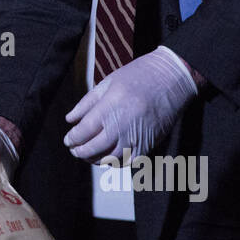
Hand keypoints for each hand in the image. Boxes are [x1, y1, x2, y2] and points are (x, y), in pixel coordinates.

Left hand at [65, 46, 197, 160]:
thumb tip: (70, 120)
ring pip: (111, 158)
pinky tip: (108, 159)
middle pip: (95, 147)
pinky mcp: (150, 143)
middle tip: (75, 150)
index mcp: (110, 107)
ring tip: (88, 156)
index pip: (84, 130)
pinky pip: (129, 161)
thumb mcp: (108, 83)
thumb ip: (87, 103)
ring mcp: (137, 136)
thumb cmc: (138, 76)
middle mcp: (123, 125)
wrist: (172, 79)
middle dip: (81, 151)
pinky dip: (116, 163)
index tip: (68, 140)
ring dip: (96, 160)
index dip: (73, 138)